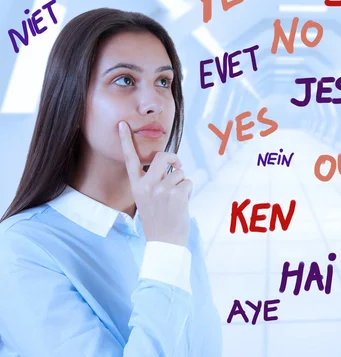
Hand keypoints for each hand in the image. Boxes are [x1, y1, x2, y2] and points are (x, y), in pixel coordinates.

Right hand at [118, 121, 191, 246]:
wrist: (164, 243)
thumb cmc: (158, 220)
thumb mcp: (147, 200)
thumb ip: (154, 182)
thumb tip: (173, 165)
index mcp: (137, 186)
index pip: (130, 160)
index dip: (126, 141)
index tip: (123, 124)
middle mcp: (147, 185)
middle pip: (164, 156)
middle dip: (175, 159)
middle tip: (178, 166)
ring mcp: (162, 189)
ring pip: (180, 172)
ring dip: (183, 183)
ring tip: (176, 200)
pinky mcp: (176, 194)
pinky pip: (189, 182)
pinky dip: (189, 191)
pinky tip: (182, 204)